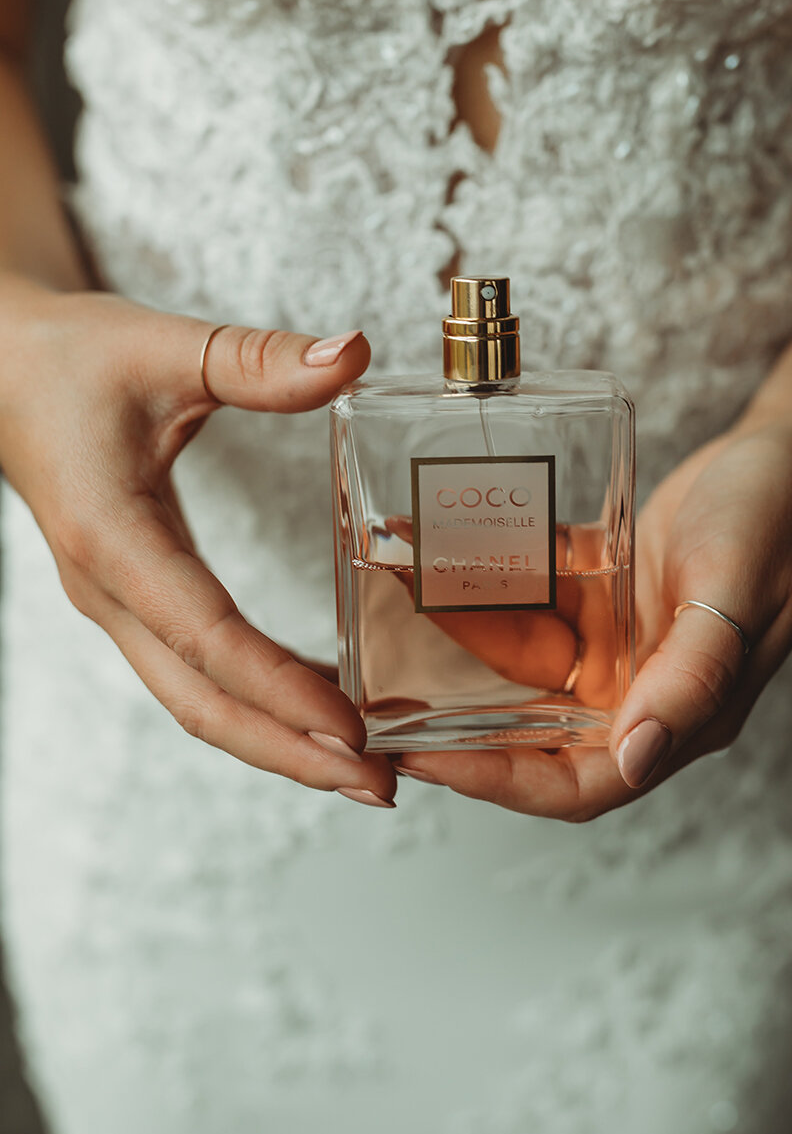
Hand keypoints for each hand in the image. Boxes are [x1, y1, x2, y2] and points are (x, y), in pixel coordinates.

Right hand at [0, 278, 396, 806]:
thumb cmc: (70, 360)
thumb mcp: (165, 346)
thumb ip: (258, 359)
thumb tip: (352, 353)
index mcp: (112, 539)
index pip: (206, 636)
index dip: (280, 688)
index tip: (352, 729)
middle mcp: (110, 590)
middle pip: (201, 701)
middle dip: (290, 752)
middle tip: (379, 787)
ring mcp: (118, 603)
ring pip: (196, 699)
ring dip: (277, 740)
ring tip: (363, 770)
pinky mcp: (135, 597)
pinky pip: (197, 670)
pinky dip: (259, 700)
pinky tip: (317, 709)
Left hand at [395, 415, 791, 818]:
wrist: (788, 454)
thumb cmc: (777, 521)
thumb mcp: (736, 594)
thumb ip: (692, 676)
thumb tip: (634, 756)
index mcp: (677, 716)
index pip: (575, 782)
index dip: (497, 781)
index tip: (423, 760)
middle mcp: (636, 692)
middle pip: (530, 741)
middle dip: (453, 735)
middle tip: (374, 712)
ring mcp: (613, 646)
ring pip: (518, 676)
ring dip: (454, 664)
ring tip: (379, 644)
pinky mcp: (596, 598)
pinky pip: (527, 608)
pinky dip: (480, 594)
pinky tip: (425, 566)